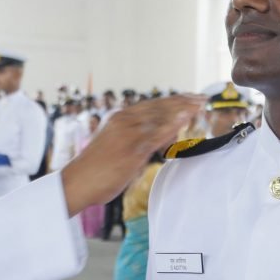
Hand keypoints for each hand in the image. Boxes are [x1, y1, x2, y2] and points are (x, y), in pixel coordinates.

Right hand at [60, 95, 203, 215]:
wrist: (77, 182)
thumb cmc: (96, 168)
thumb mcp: (118, 145)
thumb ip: (140, 138)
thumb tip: (165, 133)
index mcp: (120, 118)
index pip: (152, 105)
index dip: (173, 100)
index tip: (190, 97)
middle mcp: (124, 121)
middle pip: (159, 107)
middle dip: (182, 101)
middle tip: (203, 98)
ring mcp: (128, 134)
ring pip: (159, 117)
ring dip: (181, 109)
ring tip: (200, 104)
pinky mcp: (131, 149)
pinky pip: (155, 135)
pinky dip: (171, 125)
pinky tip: (185, 118)